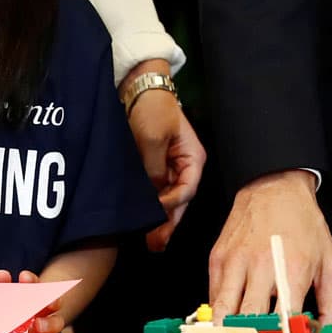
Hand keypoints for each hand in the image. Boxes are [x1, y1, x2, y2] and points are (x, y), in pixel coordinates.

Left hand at [123, 65, 204, 246]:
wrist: (138, 88)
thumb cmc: (152, 109)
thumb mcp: (153, 138)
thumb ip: (154, 169)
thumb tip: (153, 194)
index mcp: (193, 158)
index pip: (187, 190)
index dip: (171, 204)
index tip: (154, 212)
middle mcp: (185, 165)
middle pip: (180, 200)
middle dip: (169, 222)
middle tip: (156, 244)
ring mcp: (170, 166)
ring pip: (168, 198)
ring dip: (160, 218)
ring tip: (151, 240)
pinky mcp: (155, 165)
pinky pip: (156, 190)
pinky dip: (151, 205)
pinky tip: (143, 219)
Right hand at [208, 170, 331, 322]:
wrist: (274, 185)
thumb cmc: (304, 226)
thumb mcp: (331, 265)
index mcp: (292, 270)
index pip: (285, 323)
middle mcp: (260, 267)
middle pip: (249, 324)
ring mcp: (234, 263)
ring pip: (222, 316)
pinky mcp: (216, 260)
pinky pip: (212, 300)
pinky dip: (221, 315)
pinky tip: (234, 319)